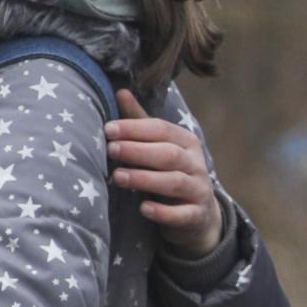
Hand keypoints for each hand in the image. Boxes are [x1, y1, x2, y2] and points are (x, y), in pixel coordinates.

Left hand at [106, 111, 226, 260]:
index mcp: (186, 142)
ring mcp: (198, 190)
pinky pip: (181, 214)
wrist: (197, 214)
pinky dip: (163, 212)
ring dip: (144, 178)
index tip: (108, 129)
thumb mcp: (159, 147)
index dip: (135, 128)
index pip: (161, 130)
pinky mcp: (196, 215)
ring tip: (117, 176)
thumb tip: (121, 92)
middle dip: (138, 151)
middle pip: (168, 154)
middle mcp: (196, 164)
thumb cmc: (170, 173)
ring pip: (174, 182)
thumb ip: (141, 122)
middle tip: (110, 149)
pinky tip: (143, 208)